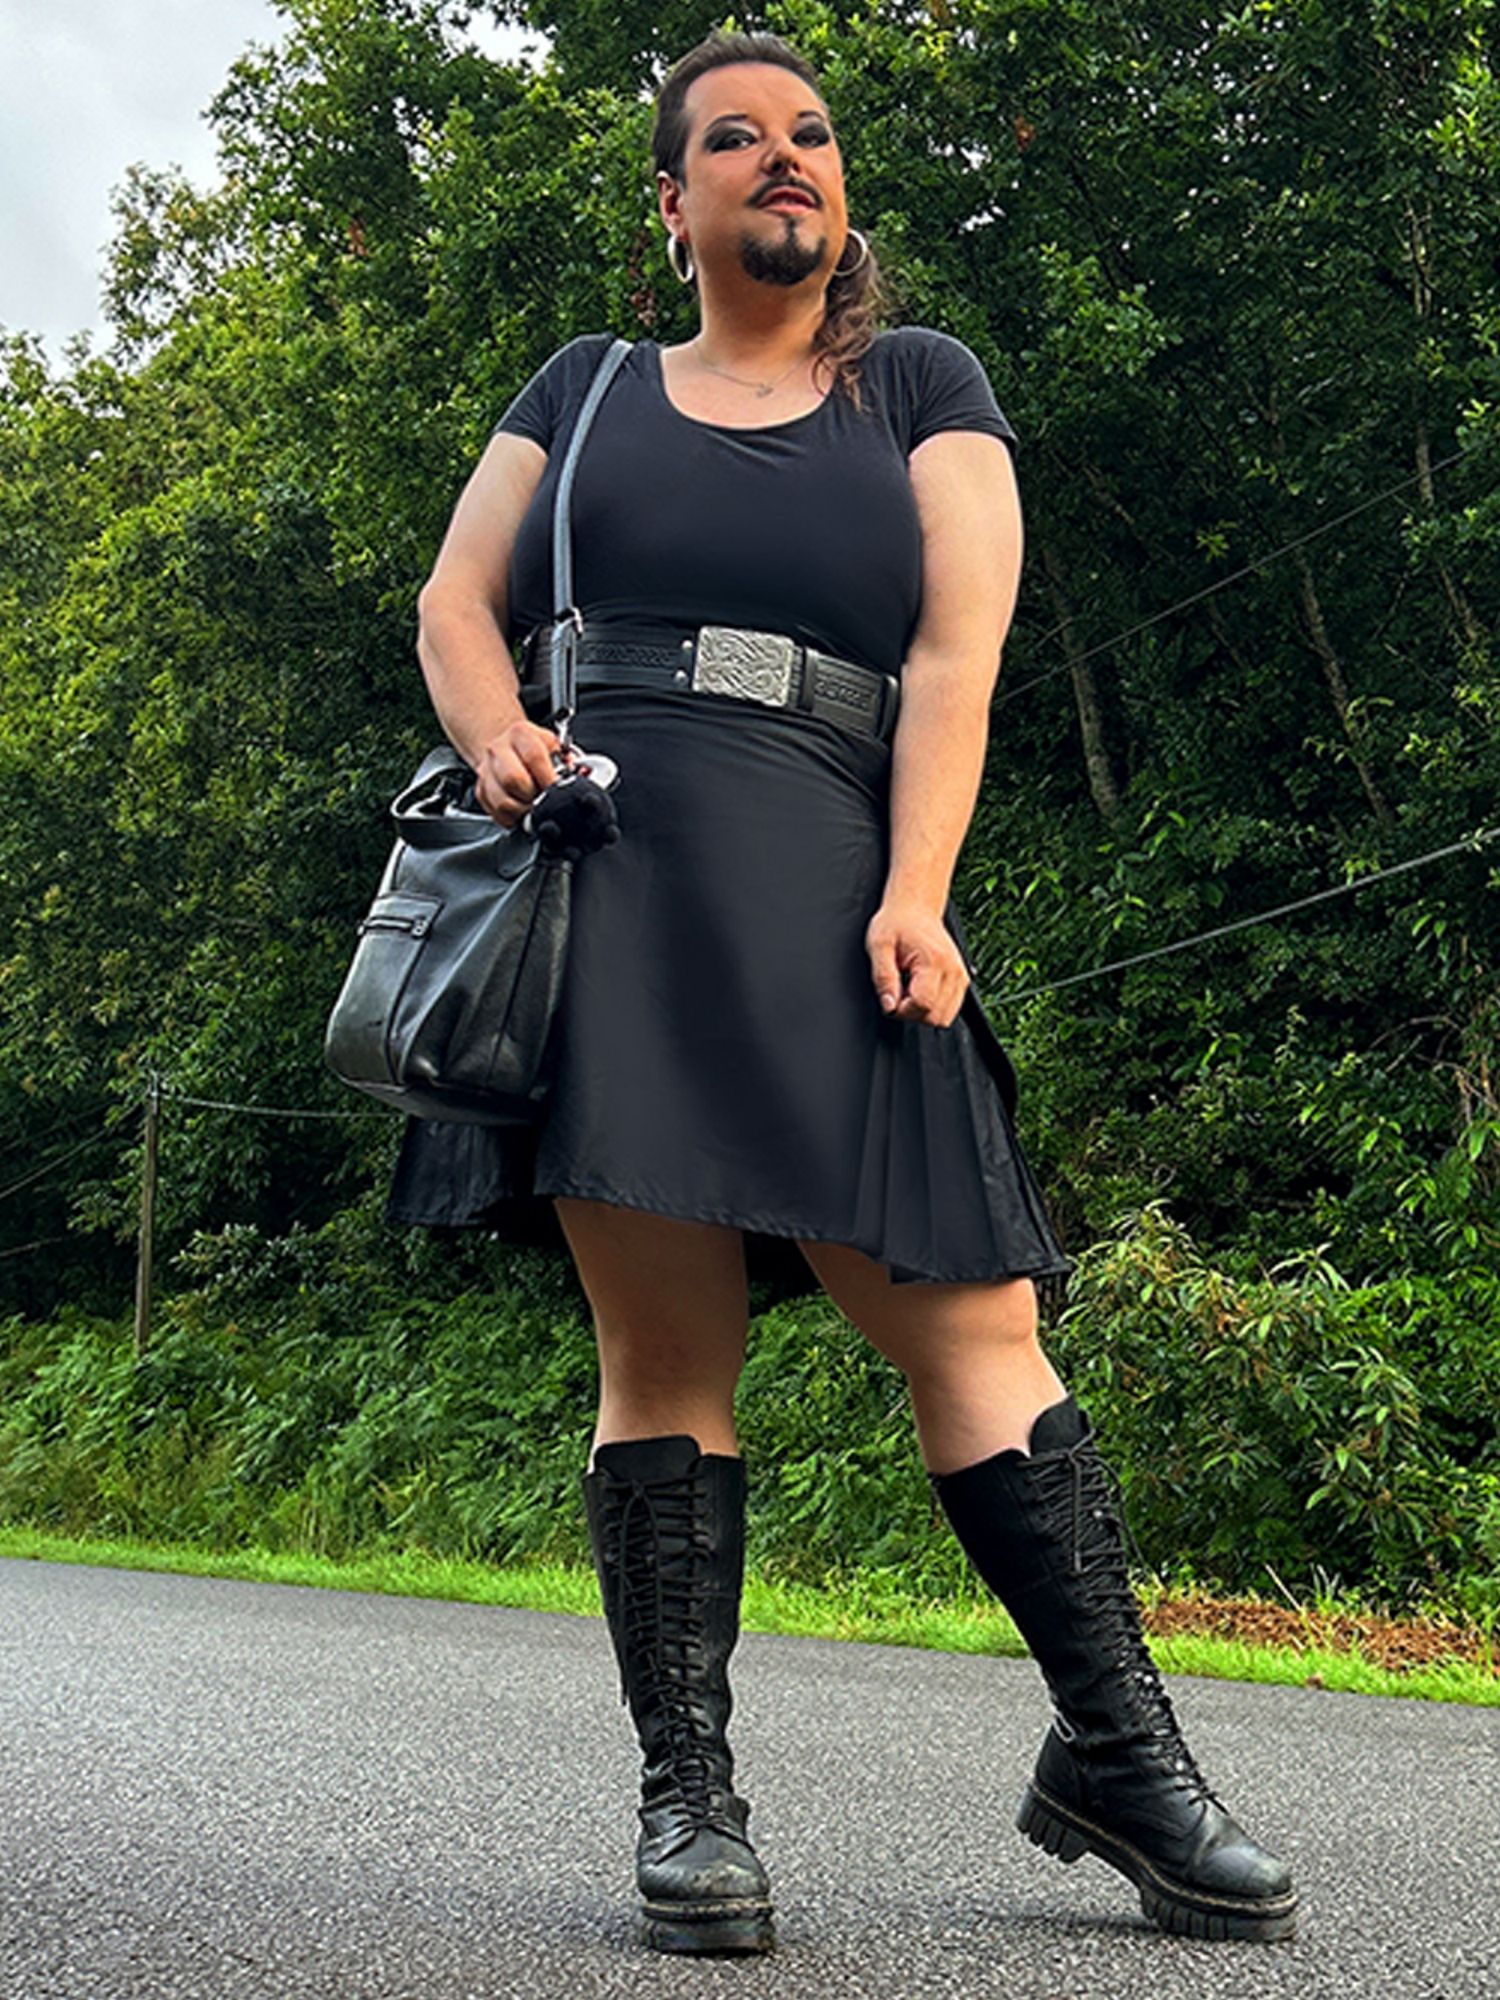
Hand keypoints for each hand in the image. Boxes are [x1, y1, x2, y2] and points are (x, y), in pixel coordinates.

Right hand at [472, 718, 566, 827]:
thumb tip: (580, 777)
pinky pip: (495, 811)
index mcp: (520, 734)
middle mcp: (499, 750)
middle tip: (545, 801)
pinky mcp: (480, 789)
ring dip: (522, 811)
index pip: (534, 757)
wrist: (506, 746)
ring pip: (502, 801)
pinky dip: (511, 818)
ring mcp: (486, 770)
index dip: (548, 778)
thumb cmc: (534, 748)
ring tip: (534, 809)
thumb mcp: (552, 745)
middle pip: (514, 780)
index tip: (557, 791)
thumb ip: (566, 761)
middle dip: (534, 797)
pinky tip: (521, 812)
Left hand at [865, 897, 969, 1027]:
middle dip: (912, 1012)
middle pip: (936, 1017)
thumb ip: (883, 978)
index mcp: (934, 961)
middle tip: (898, 992)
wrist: (915, 909)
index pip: (923, 1006)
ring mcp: (961, 976)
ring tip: (909, 990)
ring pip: (944, 1017)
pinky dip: (933, 1006)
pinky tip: (920, 989)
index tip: (891, 997)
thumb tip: (889, 1006)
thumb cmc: (897, 923)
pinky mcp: (962, 980)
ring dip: (923, 1011)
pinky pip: (949, 1009)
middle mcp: (953, 970)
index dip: (902, 1010)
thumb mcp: (879, 947)